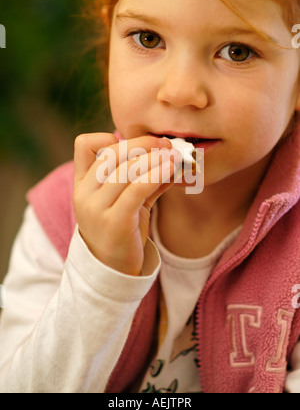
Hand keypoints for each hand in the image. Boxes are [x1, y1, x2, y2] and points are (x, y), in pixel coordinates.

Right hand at [73, 133, 178, 275]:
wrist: (113, 270)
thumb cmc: (122, 230)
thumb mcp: (127, 200)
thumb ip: (143, 178)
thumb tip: (170, 157)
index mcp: (82, 184)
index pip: (84, 145)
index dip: (108, 138)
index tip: (136, 146)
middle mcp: (84, 194)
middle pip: (111, 154)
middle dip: (142, 144)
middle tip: (166, 144)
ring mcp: (96, 209)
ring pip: (126, 170)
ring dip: (154, 158)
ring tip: (174, 156)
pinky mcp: (114, 222)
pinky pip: (136, 189)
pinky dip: (156, 174)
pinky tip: (171, 169)